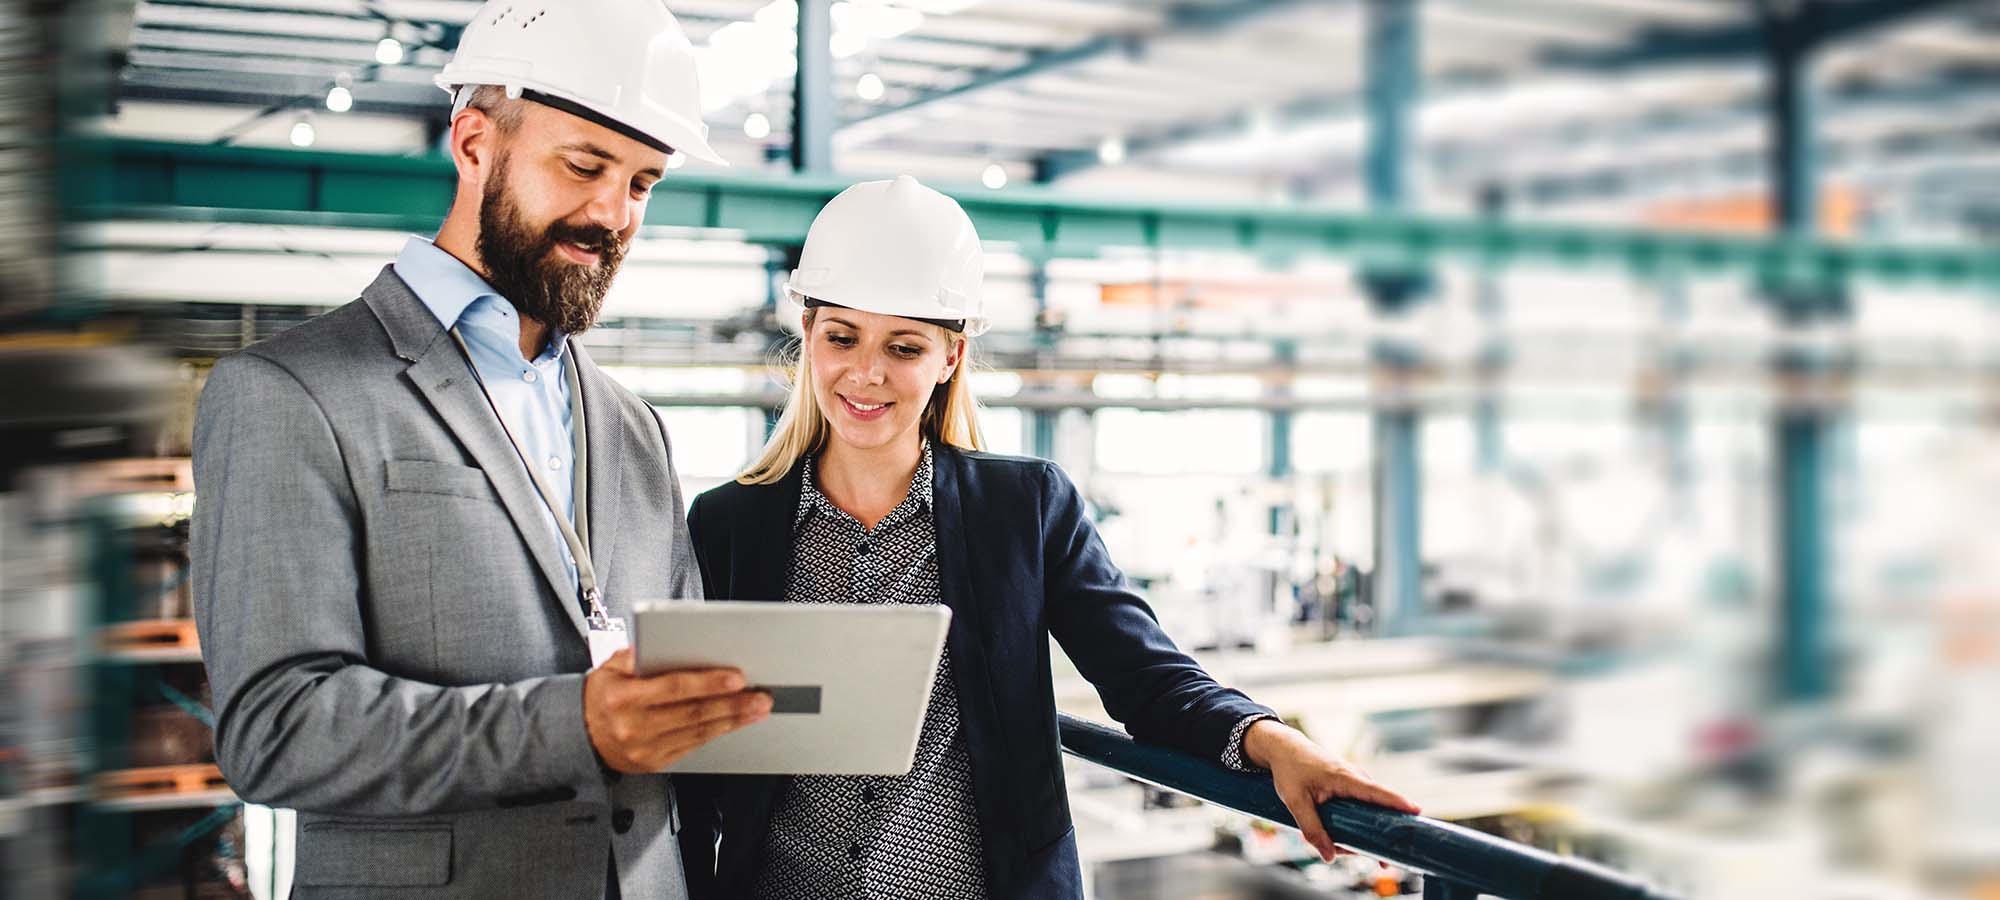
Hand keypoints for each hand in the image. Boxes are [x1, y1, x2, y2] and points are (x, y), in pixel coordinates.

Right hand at [583, 649, 771, 773]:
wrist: (577, 736)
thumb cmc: (599, 697)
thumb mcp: (608, 668)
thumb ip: (636, 656)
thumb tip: (667, 643)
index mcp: (623, 698)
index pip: (674, 687)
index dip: (709, 682)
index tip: (737, 677)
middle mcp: (634, 726)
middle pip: (693, 713)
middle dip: (732, 704)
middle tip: (760, 696)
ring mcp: (645, 749)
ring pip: (698, 733)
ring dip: (732, 720)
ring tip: (756, 709)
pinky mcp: (654, 763)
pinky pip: (692, 747)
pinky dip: (716, 733)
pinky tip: (734, 723)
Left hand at [1244, 719, 1421, 861]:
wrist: (1284, 748)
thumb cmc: (1290, 770)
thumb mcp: (1295, 802)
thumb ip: (1311, 829)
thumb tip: (1329, 856)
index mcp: (1347, 778)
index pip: (1378, 792)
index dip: (1398, 803)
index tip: (1417, 812)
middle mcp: (1357, 778)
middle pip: (1380, 809)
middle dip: (1382, 836)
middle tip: (1383, 862)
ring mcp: (1355, 782)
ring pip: (1370, 812)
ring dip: (1364, 833)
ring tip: (1347, 849)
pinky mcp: (1351, 787)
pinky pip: (1362, 808)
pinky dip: (1357, 824)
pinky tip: (1342, 839)